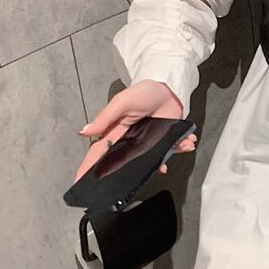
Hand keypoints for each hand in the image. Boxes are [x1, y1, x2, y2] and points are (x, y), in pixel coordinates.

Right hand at [73, 80, 196, 182]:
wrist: (169, 87)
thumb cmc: (144, 91)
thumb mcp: (122, 102)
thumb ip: (105, 118)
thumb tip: (85, 132)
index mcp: (116, 131)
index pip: (100, 152)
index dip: (89, 167)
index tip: (80, 182)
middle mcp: (132, 139)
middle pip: (126, 163)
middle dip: (132, 173)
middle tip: (136, 180)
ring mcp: (149, 141)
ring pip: (153, 159)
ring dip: (165, 159)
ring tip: (179, 147)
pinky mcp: (165, 139)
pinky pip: (171, 150)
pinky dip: (181, 148)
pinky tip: (188, 142)